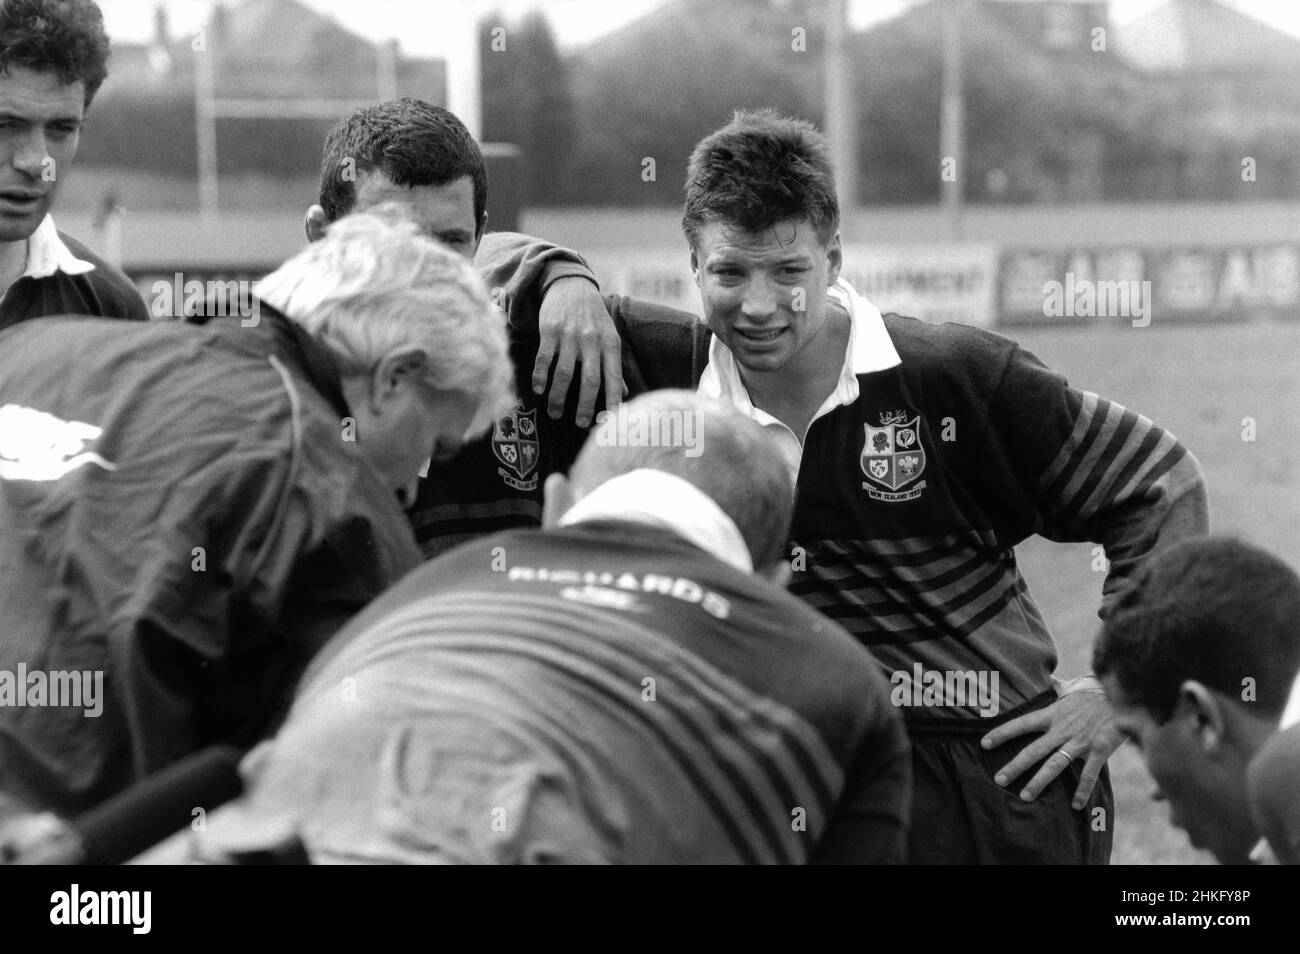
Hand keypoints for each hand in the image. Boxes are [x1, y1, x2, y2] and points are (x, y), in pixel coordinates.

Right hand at [533, 277, 624, 427]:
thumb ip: (614, 365)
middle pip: (590, 380)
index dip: (613, 400)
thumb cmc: (593, 317)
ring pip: (564, 373)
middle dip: (585, 405)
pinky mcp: (550, 329)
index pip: (614, 377)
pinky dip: (540, 376)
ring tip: (555, 412)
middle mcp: (591, 341)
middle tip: (581, 423)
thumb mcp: (609, 336)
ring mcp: (570, 335)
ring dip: (558, 396)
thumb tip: (623, 393)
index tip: (611, 421)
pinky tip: (538, 390)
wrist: (571, 285)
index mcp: (610, 344)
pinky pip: (544, 358)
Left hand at [980, 681, 1121, 808]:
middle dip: (1015, 766)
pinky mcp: (1100, 750)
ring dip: (1039, 782)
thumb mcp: (1072, 687)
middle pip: (1033, 750)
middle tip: (999, 780)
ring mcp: (1080, 741)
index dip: (1002, 733)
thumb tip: (1050, 679)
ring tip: (1025, 796)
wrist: (1125, 693)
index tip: (984, 743)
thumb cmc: (1096, 692)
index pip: (1021, 724)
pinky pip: (1089, 774)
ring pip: (1055, 765)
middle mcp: (1062, 730)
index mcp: (1053, 714)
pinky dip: (1082, 790)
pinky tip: (1075, 805)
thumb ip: (1058, 687)